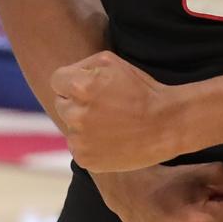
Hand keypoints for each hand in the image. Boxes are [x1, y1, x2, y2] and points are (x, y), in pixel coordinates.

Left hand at [52, 51, 179, 170]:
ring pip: (70, 127)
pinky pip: (78, 147)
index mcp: (80, 86)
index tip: (87, 87)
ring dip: (84, 124)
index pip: (57, 80)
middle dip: (77, 103)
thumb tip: (66, 78)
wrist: (166, 125)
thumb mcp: (114, 63)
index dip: (71, 81)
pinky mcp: (85, 159)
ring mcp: (79, 139)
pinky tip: (111, 138)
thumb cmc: (141, 90)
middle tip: (104, 105)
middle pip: (62, 104)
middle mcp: (76, 114)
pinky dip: (91, 143)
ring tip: (111, 123)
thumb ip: (83, 66)